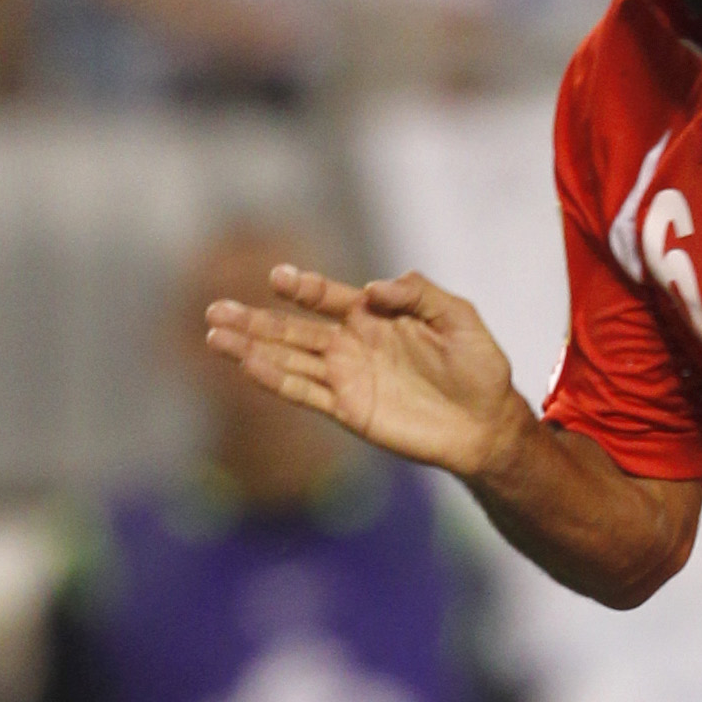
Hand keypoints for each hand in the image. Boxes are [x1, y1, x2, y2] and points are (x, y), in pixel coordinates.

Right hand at [206, 267, 525, 480]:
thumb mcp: (458, 317)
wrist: (486, 423)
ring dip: (251, 349)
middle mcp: (352, 346)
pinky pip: (304, 392)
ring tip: (215, 336)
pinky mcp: (349, 410)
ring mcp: (347, 379)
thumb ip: (417, 293)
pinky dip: (276, 380)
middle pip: (292, 329)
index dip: (301, 287)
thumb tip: (372, 289)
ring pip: (288, 360)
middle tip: (215, 309)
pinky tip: (249, 367)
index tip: (277, 277)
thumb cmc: (478, 368)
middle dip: (254, 320)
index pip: (326, 297)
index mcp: (374, 317)